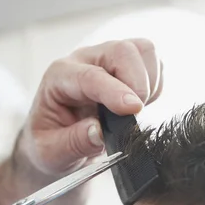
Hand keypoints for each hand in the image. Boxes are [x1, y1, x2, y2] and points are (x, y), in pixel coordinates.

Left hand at [17, 38, 162, 175]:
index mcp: (59, 77)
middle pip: (122, 51)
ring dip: (149, 82)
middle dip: (137, 82)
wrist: (55, 141)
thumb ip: (73, 143)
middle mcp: (84, 61)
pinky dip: (155, 85)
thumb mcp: (51, 153)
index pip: (91, 76)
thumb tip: (99, 132)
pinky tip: (139, 106)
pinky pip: (153, 64)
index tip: (133, 109)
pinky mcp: (126, 67)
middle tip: (135, 115)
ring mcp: (107, 60)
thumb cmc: (49, 144)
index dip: (115, 91)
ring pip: (142, 50)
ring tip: (135, 111)